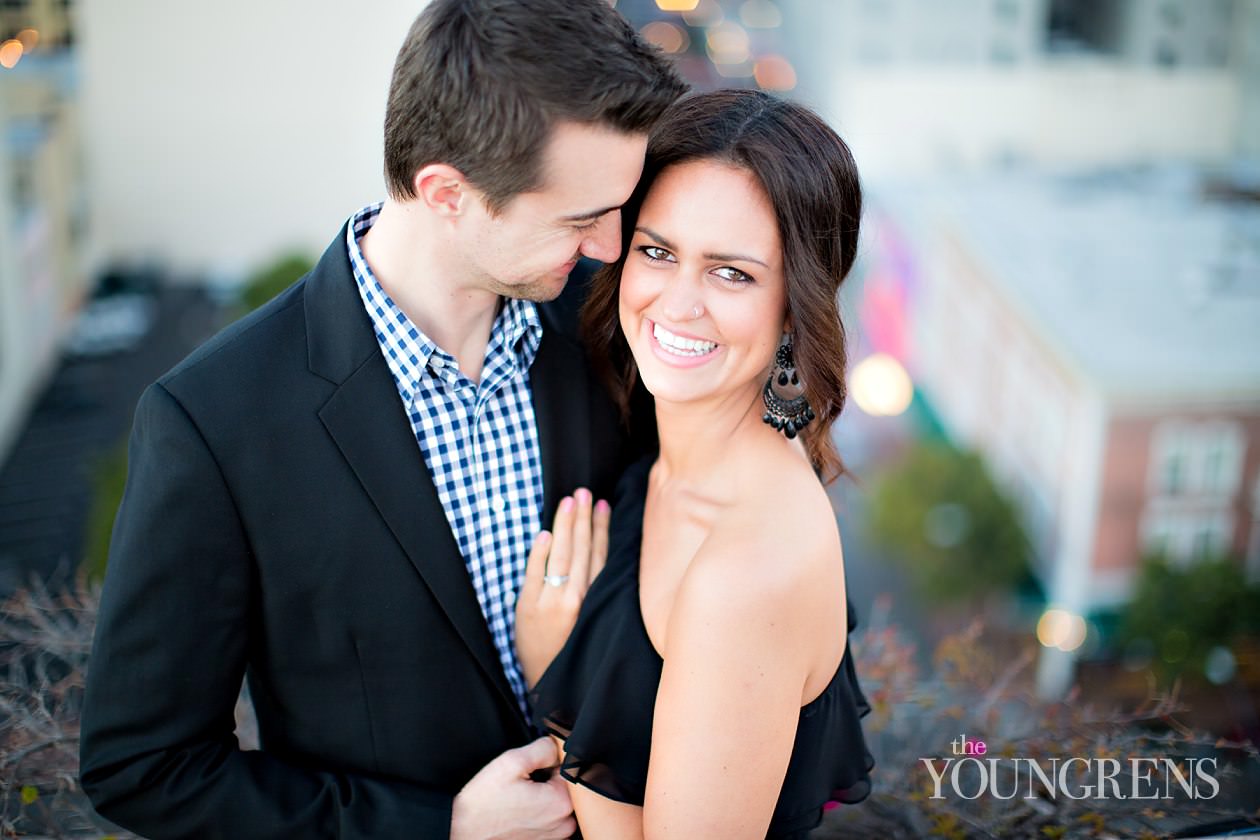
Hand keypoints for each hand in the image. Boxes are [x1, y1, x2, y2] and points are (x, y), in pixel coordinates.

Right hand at [450, 737, 573, 839]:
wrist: (462, 831)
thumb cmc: (483, 803)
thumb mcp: (511, 762)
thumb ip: (542, 748)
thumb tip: (557, 746)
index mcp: (560, 801)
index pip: (567, 768)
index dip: (548, 763)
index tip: (530, 770)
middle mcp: (563, 823)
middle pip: (565, 788)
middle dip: (547, 780)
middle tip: (522, 785)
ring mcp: (556, 837)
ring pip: (558, 805)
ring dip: (543, 798)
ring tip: (519, 800)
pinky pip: (551, 822)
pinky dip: (539, 815)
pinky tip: (520, 813)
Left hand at [516, 488, 609, 687]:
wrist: (550, 683)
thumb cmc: (573, 651)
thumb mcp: (592, 620)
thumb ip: (594, 590)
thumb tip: (597, 556)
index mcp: (594, 601)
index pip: (599, 556)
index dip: (600, 529)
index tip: (602, 505)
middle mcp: (576, 598)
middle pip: (581, 550)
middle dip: (582, 519)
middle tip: (583, 492)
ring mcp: (551, 602)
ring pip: (561, 557)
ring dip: (565, 527)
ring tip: (569, 502)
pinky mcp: (528, 608)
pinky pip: (534, 574)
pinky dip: (539, 554)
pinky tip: (545, 535)